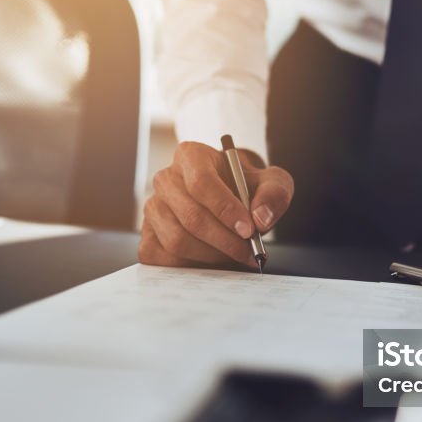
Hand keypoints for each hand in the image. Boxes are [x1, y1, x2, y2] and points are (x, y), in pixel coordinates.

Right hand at [139, 141, 293, 267]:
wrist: (231, 199)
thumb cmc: (247, 188)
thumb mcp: (271, 182)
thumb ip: (274, 194)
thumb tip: (261, 219)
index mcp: (190, 156)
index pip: (201, 183)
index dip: (225, 209)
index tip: (249, 230)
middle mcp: (165, 179)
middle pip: (191, 217)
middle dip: (225, 240)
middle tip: (249, 251)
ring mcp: (153, 208)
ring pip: (177, 240)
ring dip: (212, 255)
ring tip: (235, 254)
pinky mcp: (148, 235)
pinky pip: (163, 258)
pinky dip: (191, 266)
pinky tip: (212, 260)